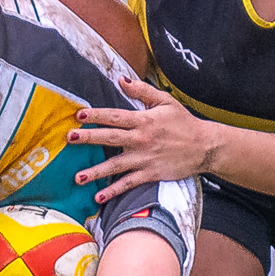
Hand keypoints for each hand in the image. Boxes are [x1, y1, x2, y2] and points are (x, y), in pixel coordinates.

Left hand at [66, 75, 215, 202]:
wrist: (204, 146)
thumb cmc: (183, 122)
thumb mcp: (165, 101)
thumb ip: (141, 91)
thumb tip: (121, 79)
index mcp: (143, 120)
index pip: (115, 116)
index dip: (97, 115)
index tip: (79, 115)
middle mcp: (141, 139)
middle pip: (110, 138)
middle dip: (89, 138)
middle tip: (70, 138)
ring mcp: (145, 158)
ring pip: (116, 165)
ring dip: (96, 172)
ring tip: (78, 177)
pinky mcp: (150, 173)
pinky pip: (128, 183)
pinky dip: (114, 190)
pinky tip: (99, 196)